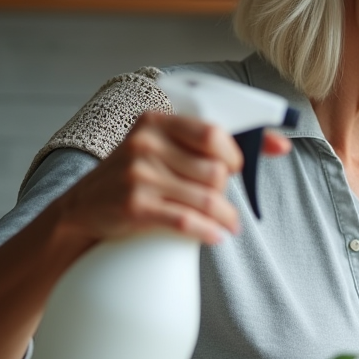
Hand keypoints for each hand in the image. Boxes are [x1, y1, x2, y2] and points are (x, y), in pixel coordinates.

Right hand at [55, 112, 292, 246]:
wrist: (78, 211)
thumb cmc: (134, 178)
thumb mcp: (161, 148)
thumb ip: (209, 143)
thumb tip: (280, 144)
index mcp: (156, 122)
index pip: (214, 133)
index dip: (236, 154)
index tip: (242, 168)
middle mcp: (145, 144)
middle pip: (214, 171)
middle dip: (225, 190)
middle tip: (221, 201)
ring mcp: (138, 175)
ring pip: (206, 198)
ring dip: (225, 217)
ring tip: (227, 224)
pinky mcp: (134, 206)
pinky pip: (186, 221)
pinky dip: (207, 231)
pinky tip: (214, 236)